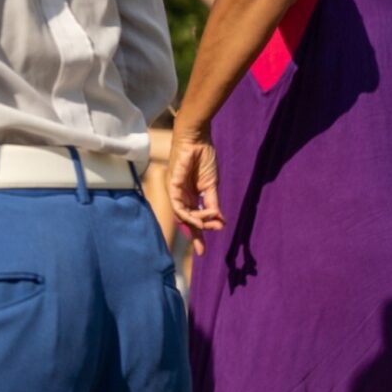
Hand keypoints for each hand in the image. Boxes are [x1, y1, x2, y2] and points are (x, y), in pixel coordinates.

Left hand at [168, 120, 223, 255]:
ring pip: (183, 215)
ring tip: (211, 222)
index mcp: (190, 195)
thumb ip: (212, 203)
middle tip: (217, 229)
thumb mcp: (211, 185)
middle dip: (201, 230)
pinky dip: (191, 213)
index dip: (198, 235)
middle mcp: (181, 195)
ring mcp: (175, 191)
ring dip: (198, 221)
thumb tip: (219, 221)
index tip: (202, 252)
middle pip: (187, 220)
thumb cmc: (204, 158)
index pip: (193, 219)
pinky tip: (201, 216)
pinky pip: (179, 205)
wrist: (198, 139)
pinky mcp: (172, 184)